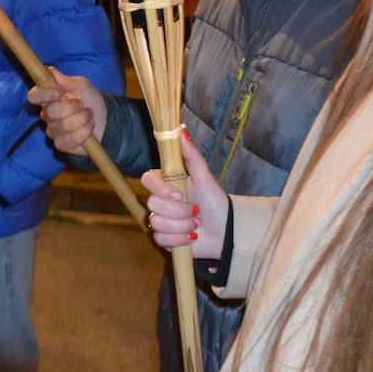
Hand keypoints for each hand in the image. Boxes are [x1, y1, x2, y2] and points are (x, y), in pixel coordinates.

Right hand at [26, 66, 104, 156]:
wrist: (106, 119)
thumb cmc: (91, 100)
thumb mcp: (82, 85)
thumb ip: (66, 80)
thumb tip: (49, 70)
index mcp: (48, 98)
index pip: (33, 96)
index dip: (43, 94)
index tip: (59, 92)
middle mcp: (47, 115)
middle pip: (50, 112)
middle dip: (72, 107)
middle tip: (83, 106)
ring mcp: (53, 131)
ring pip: (63, 126)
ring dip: (82, 119)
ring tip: (88, 117)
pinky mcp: (62, 145)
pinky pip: (70, 139)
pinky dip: (84, 132)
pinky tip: (88, 129)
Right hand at [140, 133, 228, 258]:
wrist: (225, 230)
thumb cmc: (214, 201)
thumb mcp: (204, 177)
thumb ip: (191, 156)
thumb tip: (182, 132)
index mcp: (166, 182)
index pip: (147, 180)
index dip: (161, 189)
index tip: (179, 195)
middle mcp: (160, 200)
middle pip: (152, 203)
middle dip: (179, 211)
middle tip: (196, 211)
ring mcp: (160, 219)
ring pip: (156, 223)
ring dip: (181, 226)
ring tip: (197, 223)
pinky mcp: (163, 238)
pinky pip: (160, 239)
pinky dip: (179, 240)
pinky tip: (192, 236)